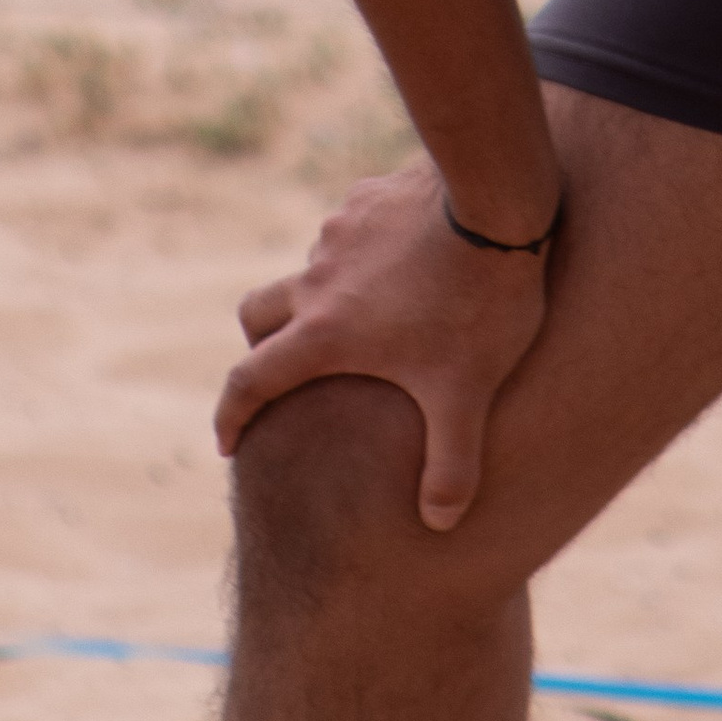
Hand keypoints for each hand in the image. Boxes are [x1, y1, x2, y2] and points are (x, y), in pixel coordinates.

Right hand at [214, 165, 552, 530]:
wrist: (494, 199)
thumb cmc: (477, 303)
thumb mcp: (468, 395)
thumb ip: (451, 466)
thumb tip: (438, 523)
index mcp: (324, 332)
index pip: (251, 380)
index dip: (232, 416)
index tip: (228, 442)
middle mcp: (316, 279)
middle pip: (258, 312)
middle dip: (260, 346)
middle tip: (284, 374)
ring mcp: (339, 230)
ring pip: (309, 270)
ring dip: (320, 297)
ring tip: (368, 320)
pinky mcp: (367, 197)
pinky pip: (346, 232)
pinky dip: (357, 256)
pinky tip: (403, 265)